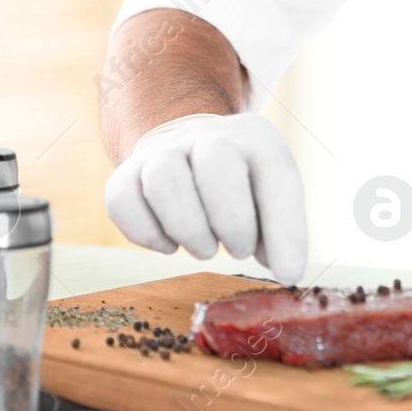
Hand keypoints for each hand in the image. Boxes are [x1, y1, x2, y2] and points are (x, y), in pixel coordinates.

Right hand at [104, 112, 307, 283]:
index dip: (285, 233)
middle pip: (216, 165)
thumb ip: (280, 232)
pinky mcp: (127, 173)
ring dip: (187, 228)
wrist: (188, 145)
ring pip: (165, 180)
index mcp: (257, 140)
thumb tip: (284, 271)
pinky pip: (123, 201)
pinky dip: (147, 233)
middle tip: (237, 249)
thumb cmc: (240, 185)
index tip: (288, 274)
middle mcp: (209, 136)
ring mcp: (163, 151)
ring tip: (204, 246)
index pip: (277, 179)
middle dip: (231, 222)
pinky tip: (168, 242)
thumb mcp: (270, 196)